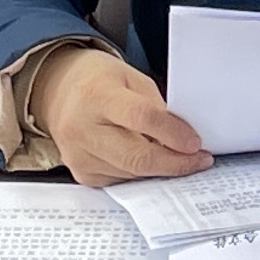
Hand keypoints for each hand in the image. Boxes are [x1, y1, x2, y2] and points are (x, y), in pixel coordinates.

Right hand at [32, 50, 211, 186]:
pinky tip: (152, 162)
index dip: (172, 133)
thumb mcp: (131, 78)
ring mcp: (79, 155)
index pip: (141, 118)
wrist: (60, 92)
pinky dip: (142, 175)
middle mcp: (82, 129)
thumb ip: (155, 107)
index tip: (196, 143)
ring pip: (132, 174)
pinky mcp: (81, 174)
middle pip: (136, 157)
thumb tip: (182, 139)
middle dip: (174, 163)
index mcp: (96, 95)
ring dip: (161, 170)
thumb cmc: (99, 81)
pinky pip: (121, 181)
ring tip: (179, 158)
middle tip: (198, 161)